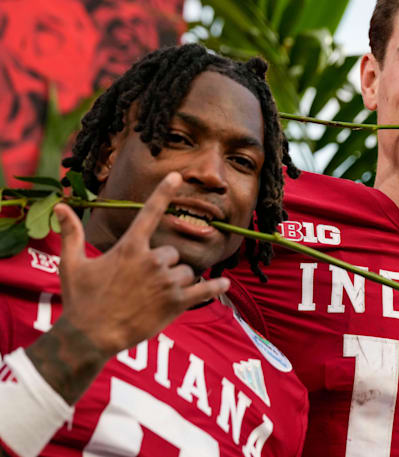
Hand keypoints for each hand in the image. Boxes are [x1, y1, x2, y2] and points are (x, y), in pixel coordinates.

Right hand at [53, 172, 228, 356]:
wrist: (90, 337)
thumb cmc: (80, 300)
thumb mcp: (71, 264)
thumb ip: (72, 233)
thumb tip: (61, 205)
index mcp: (129, 248)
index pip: (150, 212)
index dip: (163, 192)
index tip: (176, 175)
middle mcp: (151, 261)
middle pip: (172, 253)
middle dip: (162, 266)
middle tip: (142, 284)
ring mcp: (166, 282)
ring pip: (186, 272)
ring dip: (176, 282)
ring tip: (154, 297)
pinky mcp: (176, 303)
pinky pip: (204, 290)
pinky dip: (215, 288)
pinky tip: (224, 285)